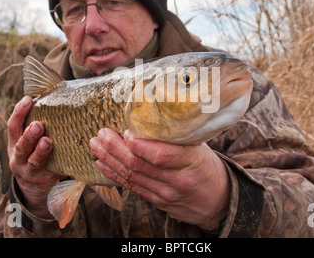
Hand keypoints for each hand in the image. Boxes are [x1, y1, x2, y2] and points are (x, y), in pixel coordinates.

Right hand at [7, 96, 61, 217]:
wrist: (33, 186)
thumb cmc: (34, 152)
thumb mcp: (30, 139)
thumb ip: (39, 123)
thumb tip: (57, 93)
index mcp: (15, 143)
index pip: (13, 126)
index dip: (19, 112)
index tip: (28, 99)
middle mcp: (18, 158)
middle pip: (21, 146)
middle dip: (29, 135)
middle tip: (39, 124)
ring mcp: (30, 171)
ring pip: (34, 162)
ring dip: (40, 151)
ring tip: (47, 142)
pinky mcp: (45, 180)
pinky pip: (53, 173)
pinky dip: (60, 167)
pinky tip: (69, 160)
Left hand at [90, 128, 229, 230]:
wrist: (218, 200)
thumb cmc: (207, 167)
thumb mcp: (200, 147)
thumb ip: (178, 135)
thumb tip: (151, 112)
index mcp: (191, 162)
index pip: (161, 155)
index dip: (139, 144)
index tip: (125, 130)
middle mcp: (177, 180)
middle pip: (139, 165)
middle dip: (115, 148)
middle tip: (102, 133)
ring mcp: (165, 194)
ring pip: (131, 176)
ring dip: (109, 159)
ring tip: (95, 145)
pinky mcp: (156, 201)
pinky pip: (131, 186)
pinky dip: (114, 174)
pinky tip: (101, 164)